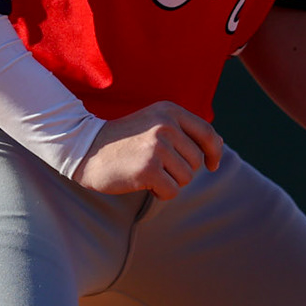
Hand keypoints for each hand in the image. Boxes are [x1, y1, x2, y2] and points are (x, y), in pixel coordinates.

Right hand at [72, 101, 222, 198]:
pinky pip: (172, 192)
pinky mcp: (148, 169)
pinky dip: (161, 194)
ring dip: (170, 182)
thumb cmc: (124, 140)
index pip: (208, 133)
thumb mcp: (155, 122)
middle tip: (157, 166)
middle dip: (181, 170)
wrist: (86, 148)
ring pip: (186, 178)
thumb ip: (184, 130)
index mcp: (170, 111)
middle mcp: (167, 125)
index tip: (212, 165)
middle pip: (196, 161)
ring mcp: (158, 146)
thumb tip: (219, 145)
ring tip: (148, 172)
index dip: (214, 152)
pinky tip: (143, 183)